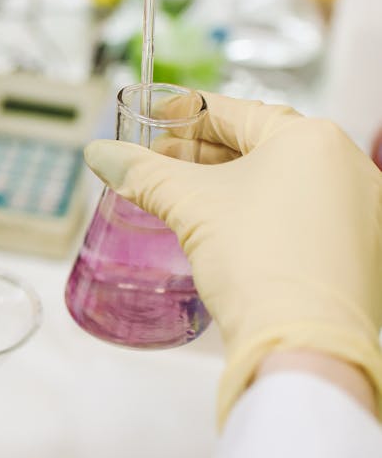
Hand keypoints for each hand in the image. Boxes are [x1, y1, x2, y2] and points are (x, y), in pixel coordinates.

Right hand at [83, 93, 381, 424]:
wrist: (302, 345)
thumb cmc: (260, 265)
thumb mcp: (191, 207)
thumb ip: (142, 173)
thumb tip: (102, 154)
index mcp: (314, 139)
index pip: (239, 112)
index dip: (189, 114)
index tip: (159, 120)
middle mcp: (349, 167)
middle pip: (263, 147)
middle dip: (207, 155)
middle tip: (163, 164)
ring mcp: (362, 211)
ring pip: (285, 184)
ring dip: (236, 186)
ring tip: (189, 199)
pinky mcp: (360, 252)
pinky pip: (305, 216)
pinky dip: (265, 215)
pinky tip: (231, 232)